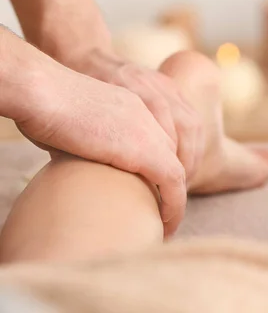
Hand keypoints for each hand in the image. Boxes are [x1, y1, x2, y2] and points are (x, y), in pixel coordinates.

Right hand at [14, 54, 186, 235]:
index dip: (163, 166)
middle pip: (176, 153)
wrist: (43, 90)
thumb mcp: (76, 122)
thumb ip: (88, 140)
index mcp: (134, 105)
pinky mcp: (144, 149)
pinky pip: (172, 180)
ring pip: (178, 168)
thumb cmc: (44, 105)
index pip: (163, 138)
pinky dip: (174, 204)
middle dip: (176, 183)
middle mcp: (149, 113)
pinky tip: (166, 222)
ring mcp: (149, 130)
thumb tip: (77, 163)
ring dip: (177, 198)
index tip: (156, 191)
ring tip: (168, 222)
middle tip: (166, 211)